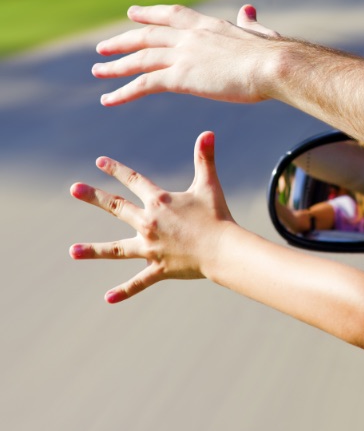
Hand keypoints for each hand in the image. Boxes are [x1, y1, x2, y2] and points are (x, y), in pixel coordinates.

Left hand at [70, 131, 233, 302]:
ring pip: (116, 250)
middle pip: (116, 207)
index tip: (100, 162)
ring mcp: (151, 248)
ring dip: (93, 250)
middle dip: (94, 196)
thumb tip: (208, 132)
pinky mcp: (158, 269)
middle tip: (74, 188)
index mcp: (159, 202)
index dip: (117, 169)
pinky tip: (107, 298)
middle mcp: (148, 223)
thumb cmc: (217, 216)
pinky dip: (124, 291)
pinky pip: (138, 282)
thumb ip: (205, 158)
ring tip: (72, 251)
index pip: (134, 181)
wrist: (222, 249)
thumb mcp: (209, 185)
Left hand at [92, 4, 278, 106]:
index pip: (171, 15)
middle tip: (103, 47)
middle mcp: (190, 36)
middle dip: (123, 41)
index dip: (149, 14)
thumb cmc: (273, 55)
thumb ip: (250, 24)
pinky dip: (123, 91)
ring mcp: (183, 55)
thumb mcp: (259, 34)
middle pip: (147, 36)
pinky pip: (144, 84)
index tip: (132, 14)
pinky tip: (108, 99)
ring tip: (97, 71)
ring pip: (140, 59)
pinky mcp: (181, 77)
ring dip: (116, 65)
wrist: (272, 66)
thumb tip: (250, 10)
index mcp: (208, 25)